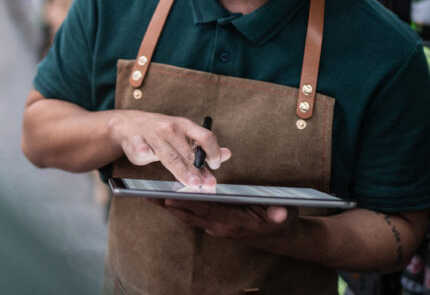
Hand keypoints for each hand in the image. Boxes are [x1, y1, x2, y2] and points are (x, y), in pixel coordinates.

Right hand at [108, 110, 230, 187]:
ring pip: (169, 156)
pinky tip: (145, 152)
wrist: (130, 125)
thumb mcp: (184, 135)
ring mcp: (152, 134)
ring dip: (181, 170)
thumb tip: (227, 154)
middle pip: (187, 153)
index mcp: (185, 125)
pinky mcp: (136, 142)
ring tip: (192, 182)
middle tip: (206, 184)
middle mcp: (170, 128)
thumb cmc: (161, 133)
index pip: (205, 137)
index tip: (215, 165)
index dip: (213, 152)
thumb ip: (203, 147)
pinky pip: (140, 147)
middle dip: (198, 170)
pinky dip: (142, 149)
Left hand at [155, 200, 297, 239]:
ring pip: (188, 215)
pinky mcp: (213, 221)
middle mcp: (220, 226)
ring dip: (168, 205)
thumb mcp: (283, 216)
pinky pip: (192, 213)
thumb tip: (280, 213)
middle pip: (190, 214)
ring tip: (147, 194)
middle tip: (147, 195)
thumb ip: (279, 214)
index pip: (207, 212)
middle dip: (168, 204)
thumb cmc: (278, 222)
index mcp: (233, 222)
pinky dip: (178, 205)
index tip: (170, 198)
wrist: (276, 235)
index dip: (189, 204)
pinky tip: (164, 196)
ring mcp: (215, 225)